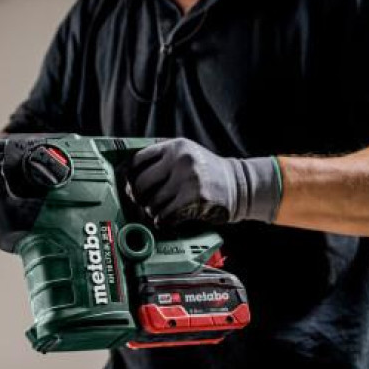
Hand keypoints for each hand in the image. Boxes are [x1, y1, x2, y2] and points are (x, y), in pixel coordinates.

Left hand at [127, 138, 281, 228]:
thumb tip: (128, 176)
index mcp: (175, 146)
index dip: (128, 176)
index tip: (127, 185)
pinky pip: (165, 216)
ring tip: (158, 212)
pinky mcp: (195, 199)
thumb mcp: (187, 154)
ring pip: (152, 203)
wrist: (240, 185)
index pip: (137, 160)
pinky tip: (166, 220)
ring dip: (151, 211)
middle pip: (140, 183)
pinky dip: (162, 221)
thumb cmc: (207, 172)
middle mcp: (180, 160)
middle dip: (137, 197)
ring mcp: (188, 179)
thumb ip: (162, 158)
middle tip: (140, 203)